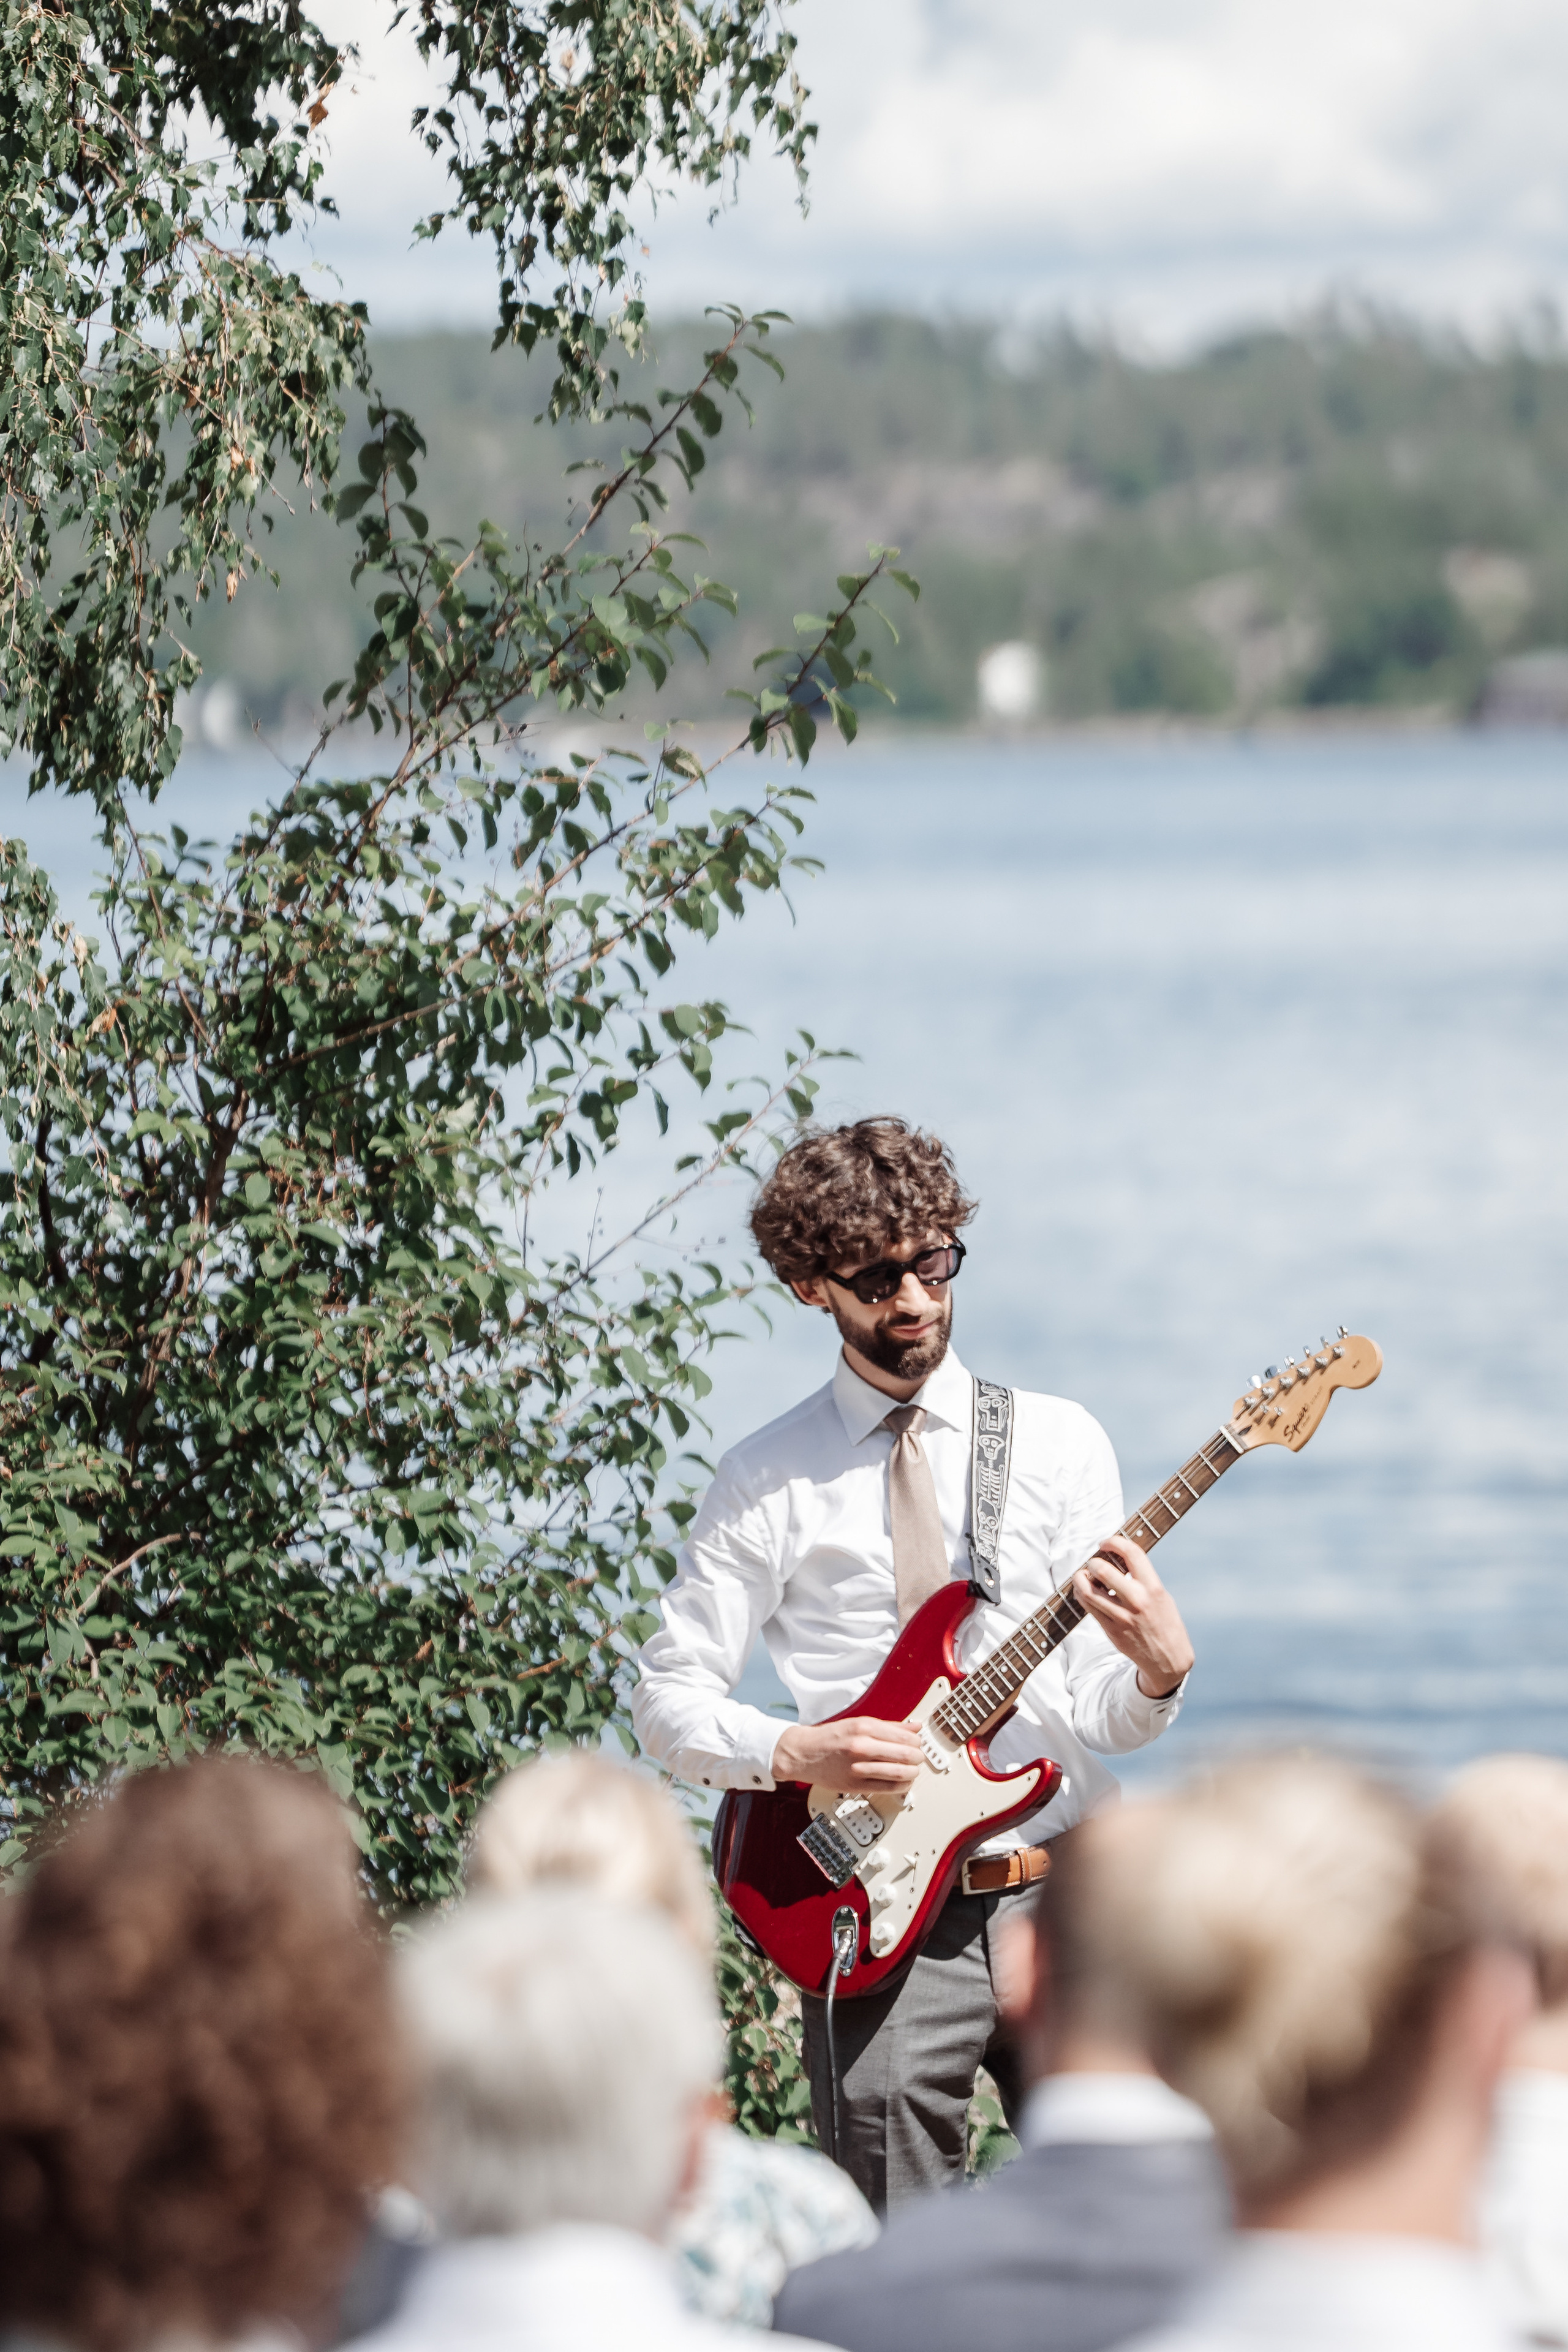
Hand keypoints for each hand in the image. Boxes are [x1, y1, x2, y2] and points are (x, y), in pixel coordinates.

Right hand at [771, 1714, 922, 1792]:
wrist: (802, 1753)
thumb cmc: (830, 1737)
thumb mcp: (859, 1723)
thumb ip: (889, 1727)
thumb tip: (915, 1728)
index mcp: (864, 1727)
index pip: (904, 1737)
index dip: (917, 1743)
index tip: (917, 1745)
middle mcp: (861, 1746)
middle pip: (905, 1755)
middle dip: (918, 1758)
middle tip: (918, 1758)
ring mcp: (858, 1767)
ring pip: (898, 1773)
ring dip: (912, 1773)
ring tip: (912, 1770)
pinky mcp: (855, 1785)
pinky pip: (886, 1788)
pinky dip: (901, 1786)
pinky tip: (903, 1782)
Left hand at [1073, 1533, 1193, 1698]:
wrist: (1169, 1661)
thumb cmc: (1165, 1623)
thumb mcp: (1162, 1596)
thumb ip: (1142, 1578)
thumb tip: (1118, 1558)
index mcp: (1154, 1588)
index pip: (1132, 1553)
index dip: (1115, 1542)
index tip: (1106, 1542)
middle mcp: (1137, 1601)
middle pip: (1102, 1570)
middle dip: (1093, 1562)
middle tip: (1093, 1563)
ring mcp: (1122, 1617)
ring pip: (1088, 1590)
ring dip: (1081, 1578)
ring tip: (1084, 1576)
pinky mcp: (1112, 1631)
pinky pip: (1088, 1607)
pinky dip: (1082, 1595)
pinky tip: (1085, 1592)